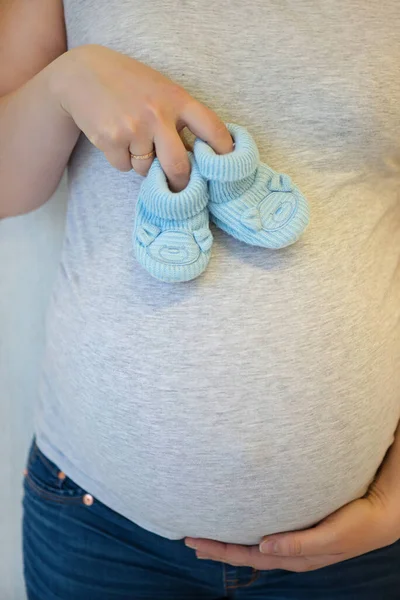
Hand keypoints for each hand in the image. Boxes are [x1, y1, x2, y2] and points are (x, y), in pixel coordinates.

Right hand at [51, 44, 232, 190]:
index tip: (229, 166)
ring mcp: (133, 128)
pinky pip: (124, 167)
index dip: (224, 151)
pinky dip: (121, 159)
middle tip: (180, 188)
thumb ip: (179, 117)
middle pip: (179, 166)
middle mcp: (157, 114)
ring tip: (131, 137)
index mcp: (176, 98)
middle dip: (180, 182)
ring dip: (141, 163)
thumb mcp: (160, 89)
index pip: (211, 128)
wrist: (82, 73)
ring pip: (146, 168)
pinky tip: (114, 137)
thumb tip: (198, 157)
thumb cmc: (129, 84)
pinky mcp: (110, 140)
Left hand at [185, 483, 399, 571]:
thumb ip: (299, 544)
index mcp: (293, 556)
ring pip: (254, 544)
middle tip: (189, 539)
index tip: (194, 542)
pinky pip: (267, 533)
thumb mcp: (331, 536)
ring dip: (230, 541)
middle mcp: (289, 551)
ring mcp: (294, 541)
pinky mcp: (301, 528)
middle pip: (246, 552)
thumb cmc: (357, 525)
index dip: (220, 550)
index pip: (248, 555)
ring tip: (207, 535)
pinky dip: (248, 531)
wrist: (381, 515)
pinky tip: (243, 525)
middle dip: (217, 547)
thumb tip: (263, 546)